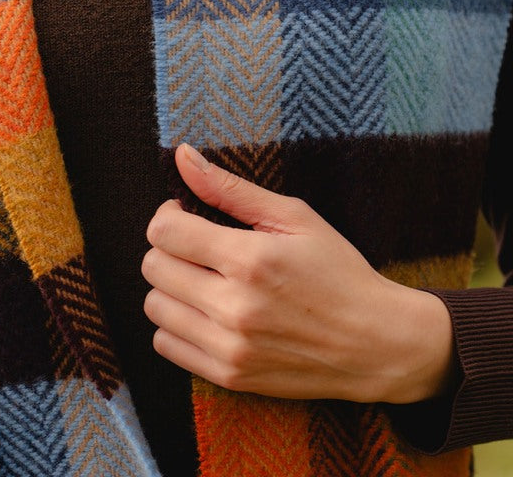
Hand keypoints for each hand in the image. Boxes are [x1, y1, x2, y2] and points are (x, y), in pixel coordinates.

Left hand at [141, 143, 455, 403]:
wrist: (377, 344)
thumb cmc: (337, 271)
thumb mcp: (294, 216)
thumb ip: (230, 188)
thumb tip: (181, 155)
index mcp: (250, 259)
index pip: (164, 231)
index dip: (168, 216)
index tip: (186, 215)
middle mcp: (234, 307)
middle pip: (154, 267)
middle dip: (169, 248)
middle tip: (196, 247)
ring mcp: (230, 347)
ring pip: (154, 306)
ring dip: (169, 287)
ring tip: (201, 279)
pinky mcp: (229, 376)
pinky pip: (166, 344)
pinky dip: (176, 324)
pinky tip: (204, 311)